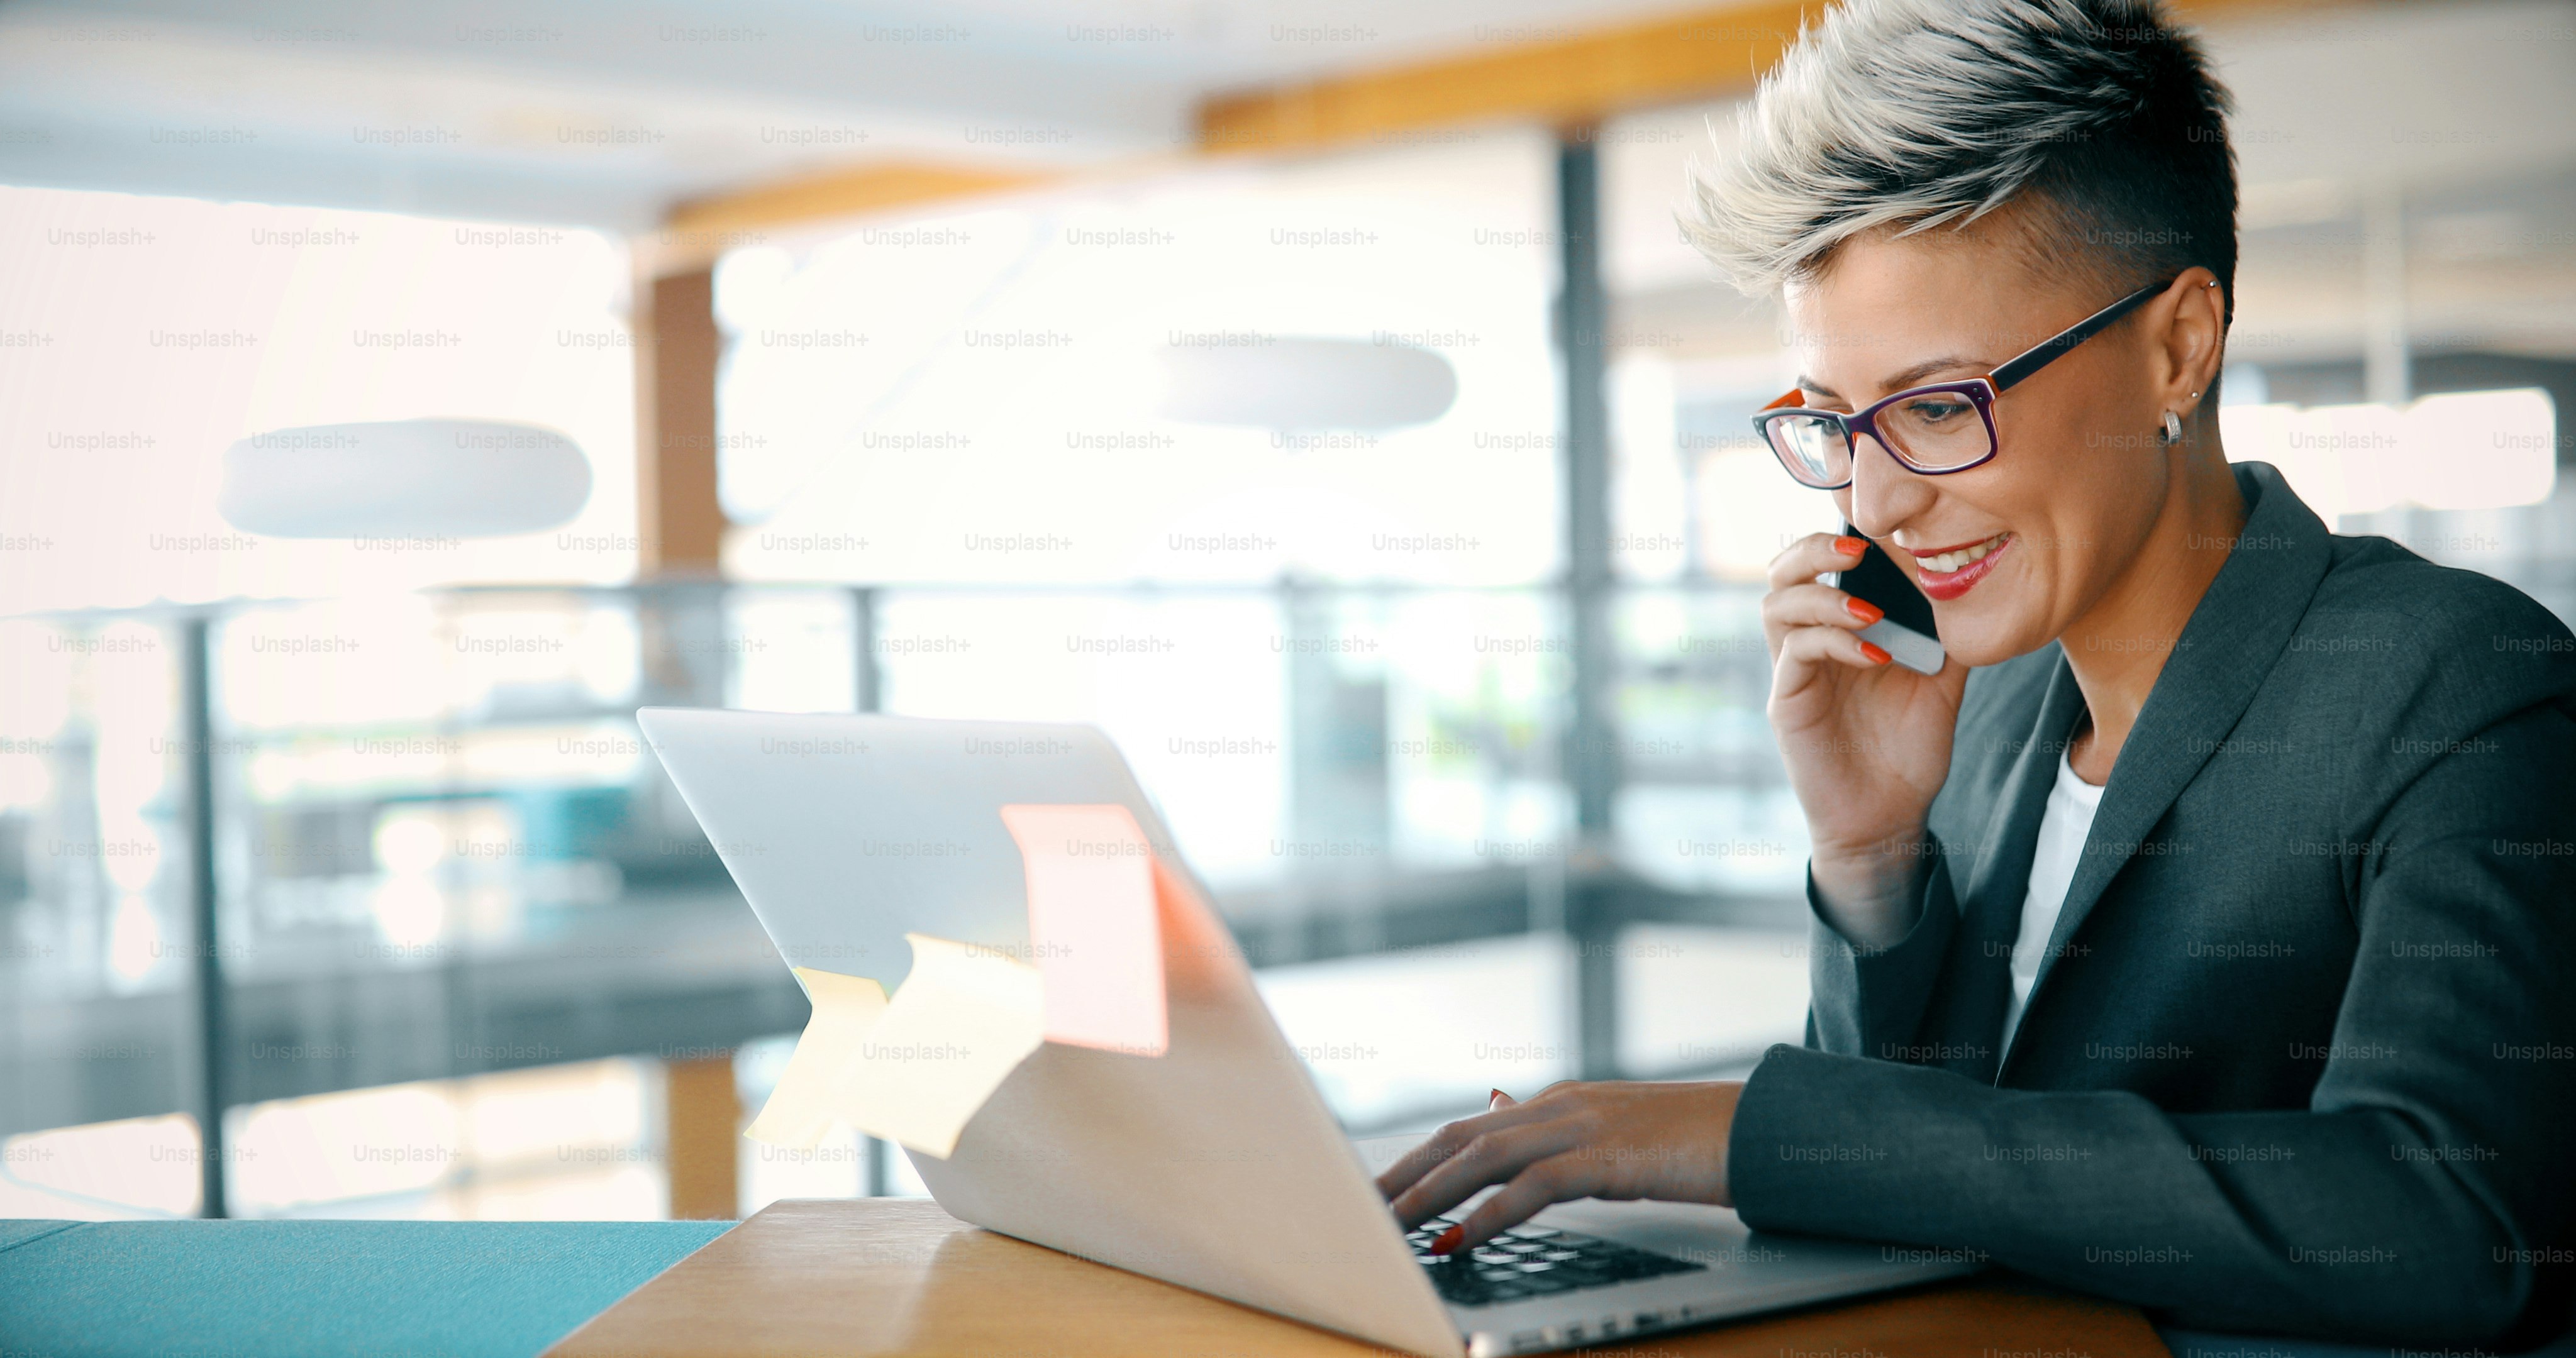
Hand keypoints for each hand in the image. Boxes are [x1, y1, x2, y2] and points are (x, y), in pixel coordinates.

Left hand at [1376, 1081, 1743, 1255]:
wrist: (1766, 1128)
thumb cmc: (1699, 1143)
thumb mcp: (1620, 1141)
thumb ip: (1564, 1146)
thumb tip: (1510, 1141)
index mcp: (1562, 1102)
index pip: (1471, 1128)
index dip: (1422, 1158)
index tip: (1382, 1189)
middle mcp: (1562, 1105)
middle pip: (1460, 1137)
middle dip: (1405, 1173)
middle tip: (1359, 1207)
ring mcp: (1583, 1126)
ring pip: (1484, 1157)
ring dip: (1431, 1194)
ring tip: (1390, 1226)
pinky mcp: (1608, 1157)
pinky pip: (1535, 1186)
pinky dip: (1491, 1213)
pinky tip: (1463, 1238)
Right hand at [1763, 532, 1969, 945]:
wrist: (1889, 818)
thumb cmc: (1907, 752)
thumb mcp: (1941, 684)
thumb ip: (1946, 636)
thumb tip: (1974, 586)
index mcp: (1837, 630)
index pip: (1819, 565)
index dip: (1836, 534)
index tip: (1878, 522)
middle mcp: (1807, 644)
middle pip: (1780, 573)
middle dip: (1812, 548)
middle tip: (1856, 547)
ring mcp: (1793, 672)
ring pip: (1775, 605)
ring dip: (1822, 595)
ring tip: (1869, 608)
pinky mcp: (1787, 703)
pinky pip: (1796, 654)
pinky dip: (1834, 643)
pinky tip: (1875, 654)